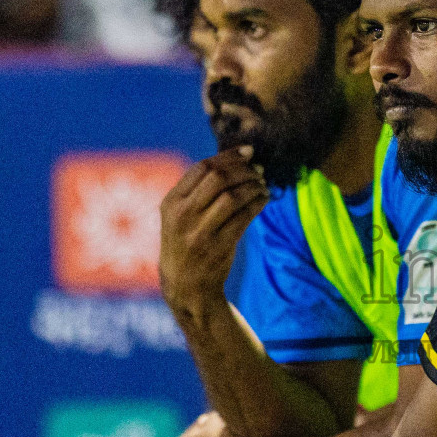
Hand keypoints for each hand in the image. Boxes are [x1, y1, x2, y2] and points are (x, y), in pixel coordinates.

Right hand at [160, 149, 268, 321]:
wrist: (184, 285)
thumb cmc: (186, 242)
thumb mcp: (178, 215)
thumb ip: (197, 190)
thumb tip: (233, 159)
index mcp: (171, 202)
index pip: (202, 168)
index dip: (228, 156)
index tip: (248, 152)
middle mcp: (183, 215)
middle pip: (218, 178)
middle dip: (243, 169)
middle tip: (259, 169)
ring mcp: (200, 232)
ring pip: (233, 197)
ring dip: (253, 186)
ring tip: (263, 184)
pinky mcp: (218, 247)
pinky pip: (243, 218)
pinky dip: (257, 204)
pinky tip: (264, 199)